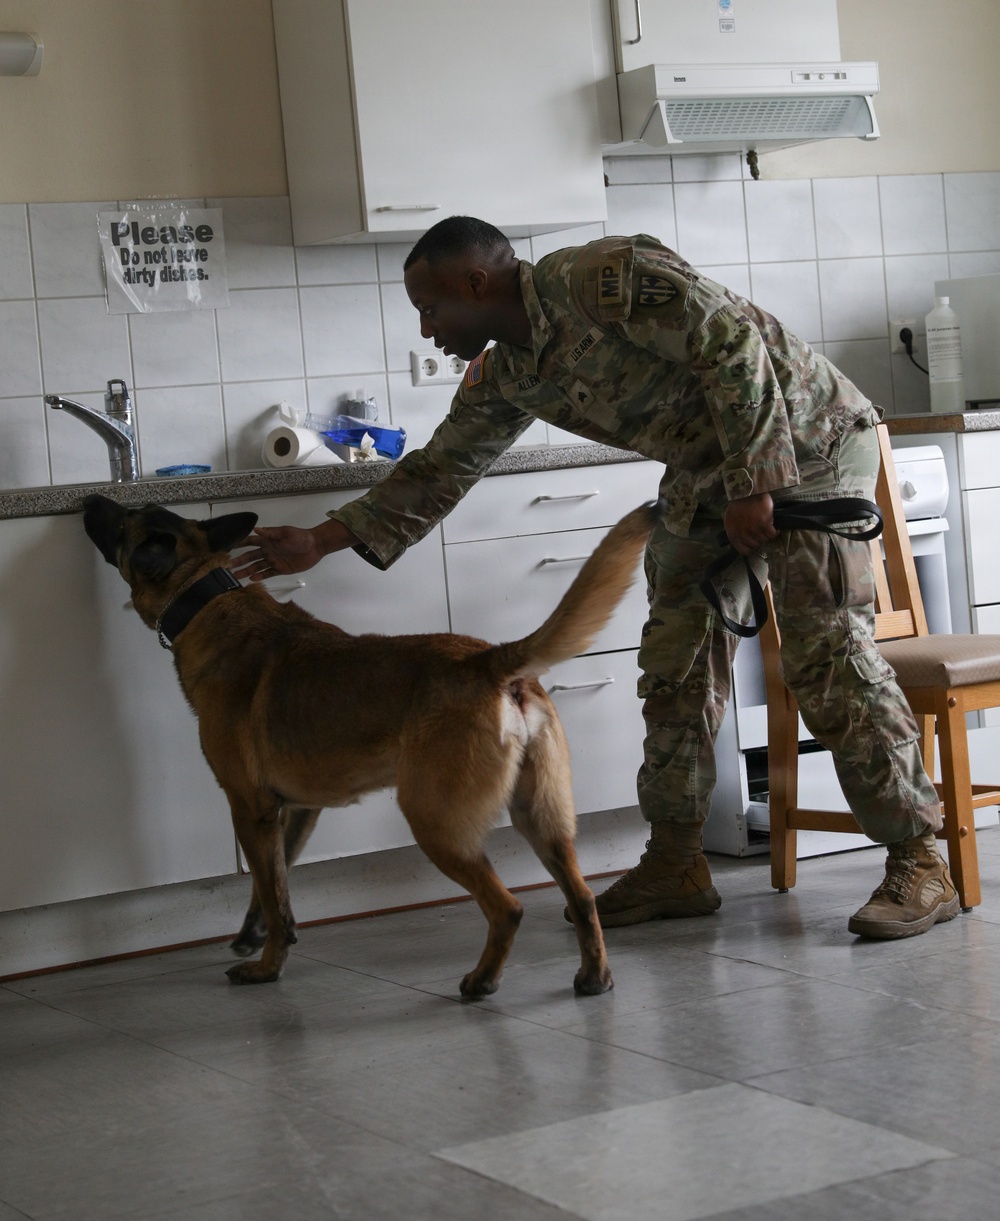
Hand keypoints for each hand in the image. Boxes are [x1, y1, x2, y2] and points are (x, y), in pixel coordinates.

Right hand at [231, 516, 360, 580]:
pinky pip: (268, 574)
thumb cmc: (301, 537)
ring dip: (246, 571)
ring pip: (257, 566)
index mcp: (268, 540)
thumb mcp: (286, 532)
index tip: (227, 549)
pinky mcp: (281, 569)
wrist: (315, 546)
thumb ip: (271, 533)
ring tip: (236, 576)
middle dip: (239, 561)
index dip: (239, 544)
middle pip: (250, 557)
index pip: (250, 542)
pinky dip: (260, 577)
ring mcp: (274, 561)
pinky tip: (251, 580)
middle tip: (227, 567)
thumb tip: (255, 529)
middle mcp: (268, 551)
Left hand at [723, 491, 776, 555]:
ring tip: (764, 525)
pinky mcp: (765, 523)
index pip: (744, 551)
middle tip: (759, 529)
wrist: (748, 491)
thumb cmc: (738, 506)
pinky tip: (771, 524)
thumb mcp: (730, 521)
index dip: (750, 547)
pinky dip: (773, 531)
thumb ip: (735, 533)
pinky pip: (772, 534)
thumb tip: (742, 544)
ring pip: (765, 540)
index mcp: (733, 535)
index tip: (753, 541)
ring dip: (766, 534)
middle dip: (759, 538)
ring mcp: (754, 529)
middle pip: (757, 545)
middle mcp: (743, 534)